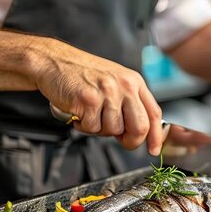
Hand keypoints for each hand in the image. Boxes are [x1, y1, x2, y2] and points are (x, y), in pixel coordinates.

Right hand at [33, 39, 163, 154]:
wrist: (54, 62)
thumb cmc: (82, 74)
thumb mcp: (115, 83)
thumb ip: (130, 104)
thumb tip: (140, 133)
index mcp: (134, 82)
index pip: (154, 113)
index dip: (156, 136)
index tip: (153, 149)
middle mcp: (124, 86)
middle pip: (140, 127)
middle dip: (130, 140)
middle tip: (119, 139)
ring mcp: (107, 92)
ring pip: (114, 130)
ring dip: (100, 129)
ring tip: (90, 113)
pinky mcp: (88, 100)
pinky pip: (92, 128)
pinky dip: (84, 126)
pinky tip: (79, 112)